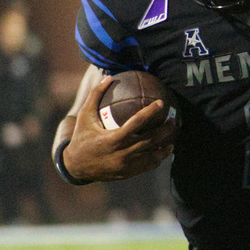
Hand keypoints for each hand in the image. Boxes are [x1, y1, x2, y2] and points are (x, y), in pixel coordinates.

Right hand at [62, 76, 176, 181]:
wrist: (76, 167)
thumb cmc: (81, 138)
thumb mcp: (85, 116)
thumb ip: (95, 95)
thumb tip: (109, 77)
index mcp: (113, 138)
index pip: (137, 122)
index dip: (151, 111)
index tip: (161, 103)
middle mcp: (122, 153)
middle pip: (151, 140)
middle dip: (166, 130)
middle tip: (174, 120)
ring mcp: (127, 165)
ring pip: (153, 156)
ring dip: (165, 147)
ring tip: (173, 138)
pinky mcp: (129, 173)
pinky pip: (148, 165)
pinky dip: (157, 158)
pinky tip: (163, 150)